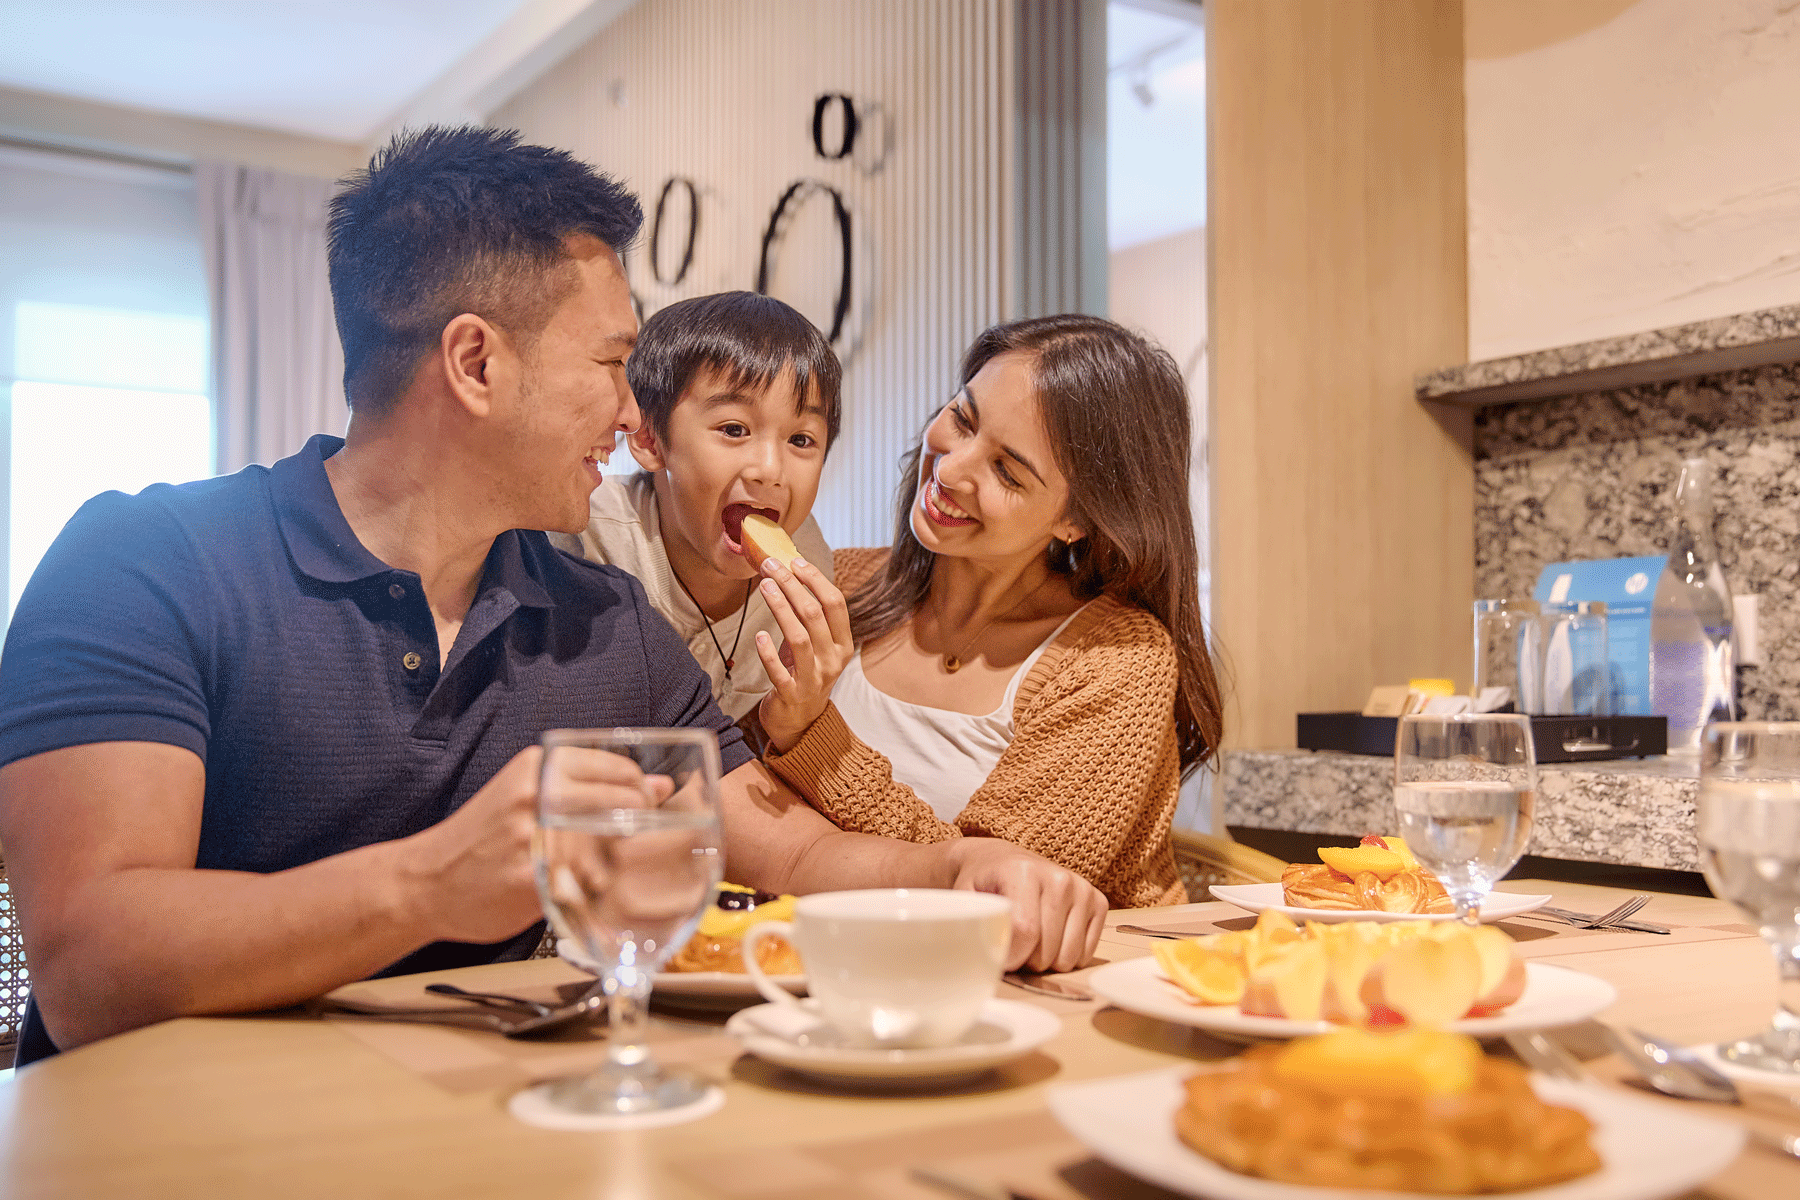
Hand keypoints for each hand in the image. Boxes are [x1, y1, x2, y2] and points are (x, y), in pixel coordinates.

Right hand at [396, 746, 667, 944]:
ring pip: (611, 842)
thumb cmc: (486, 837)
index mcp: (538, 766)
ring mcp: (534, 836)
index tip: (643, 805)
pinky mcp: (532, 878)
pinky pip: (588, 880)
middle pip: (623, 801)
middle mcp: (537, 794)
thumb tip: (662, 785)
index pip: (617, 767)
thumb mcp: (530, 793)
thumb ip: (590, 786)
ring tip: (597, 864)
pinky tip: (580, 887)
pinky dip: (596, 886)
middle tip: (630, 839)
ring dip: (618, 858)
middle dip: (640, 822)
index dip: (641, 789)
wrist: (425, 881)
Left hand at [753, 555, 853, 751]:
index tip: (795, 561)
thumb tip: (791, 575)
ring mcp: (814, 678)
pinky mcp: (792, 694)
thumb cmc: (804, 673)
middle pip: (814, 615)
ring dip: (780, 608)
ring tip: (764, 587)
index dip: (815, 579)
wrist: (800, 721)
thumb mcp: (816, 645)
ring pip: (799, 637)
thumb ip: (810, 618)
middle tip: (770, 566)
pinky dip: (768, 652)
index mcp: (843, 644)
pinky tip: (759, 635)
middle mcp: (833, 660)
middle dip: (791, 585)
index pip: (835, 604)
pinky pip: (780, 671)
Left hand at [942, 837, 1106, 972]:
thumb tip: (981, 961)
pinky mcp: (1098, 902)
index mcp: (1023, 872)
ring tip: (1031, 941)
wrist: (1003, 861)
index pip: (1024, 933)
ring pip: (1068, 958)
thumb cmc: (983, 884)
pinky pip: (1085, 954)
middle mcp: (1058, 878)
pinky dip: (1066, 955)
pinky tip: (1052, 937)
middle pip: (1046, 952)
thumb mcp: (966, 899)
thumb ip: (970, 926)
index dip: (1009, 956)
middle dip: (1026, 960)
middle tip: (1013, 943)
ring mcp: (1081, 889)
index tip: (997, 954)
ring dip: (1046, 961)